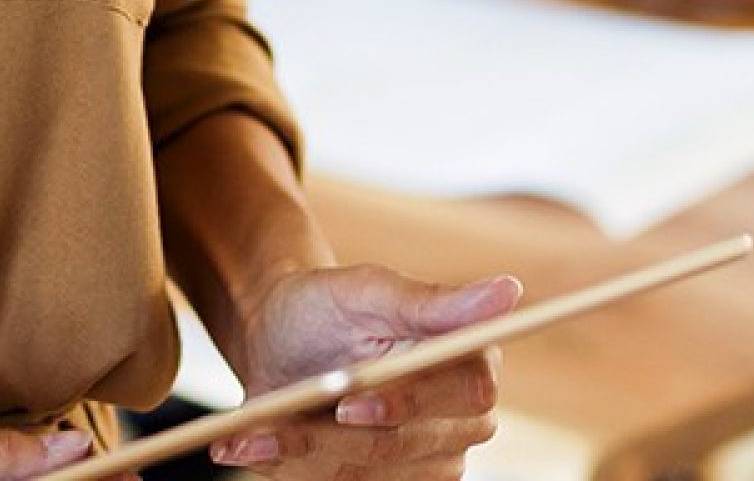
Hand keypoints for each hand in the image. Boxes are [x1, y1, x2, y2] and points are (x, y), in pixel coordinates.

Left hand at [208, 262, 519, 474]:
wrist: (281, 343)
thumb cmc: (326, 307)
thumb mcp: (367, 291)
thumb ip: (432, 300)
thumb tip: (508, 291)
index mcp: (471, 361)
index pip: (465, 392)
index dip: (408, 403)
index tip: (349, 404)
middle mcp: (461, 421)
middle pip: (404, 443)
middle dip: (332, 435)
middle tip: (272, 421)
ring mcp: (428, 461)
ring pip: (366, 472)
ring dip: (299, 454)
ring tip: (245, 435)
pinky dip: (290, 469)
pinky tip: (250, 447)